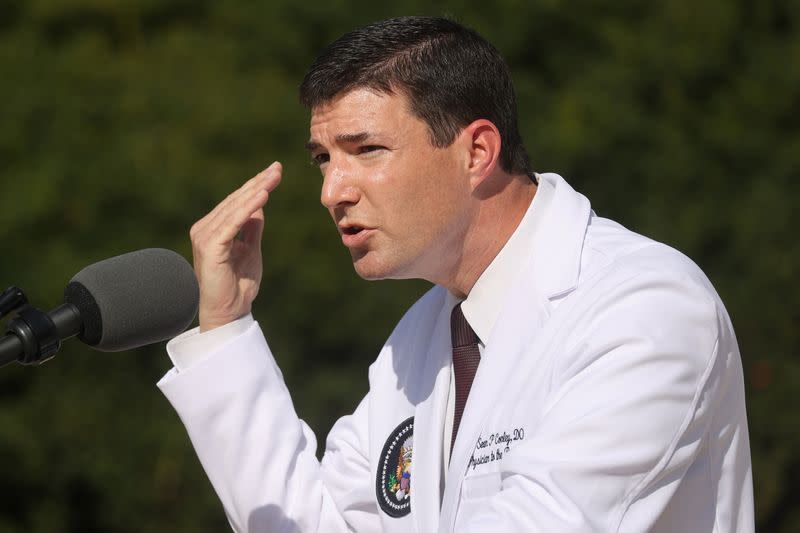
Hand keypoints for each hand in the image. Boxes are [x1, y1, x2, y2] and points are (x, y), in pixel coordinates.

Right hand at [189, 162, 282, 331]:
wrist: (228, 311)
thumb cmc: (239, 285)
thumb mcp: (250, 249)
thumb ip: (252, 227)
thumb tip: (259, 204)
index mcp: (213, 229)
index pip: (237, 202)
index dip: (256, 185)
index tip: (275, 171)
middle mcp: (204, 229)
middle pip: (235, 200)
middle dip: (258, 183)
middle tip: (277, 167)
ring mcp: (204, 237)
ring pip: (234, 208)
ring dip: (255, 191)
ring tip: (273, 177)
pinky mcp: (210, 247)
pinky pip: (232, 223)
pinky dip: (247, 208)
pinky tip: (262, 196)